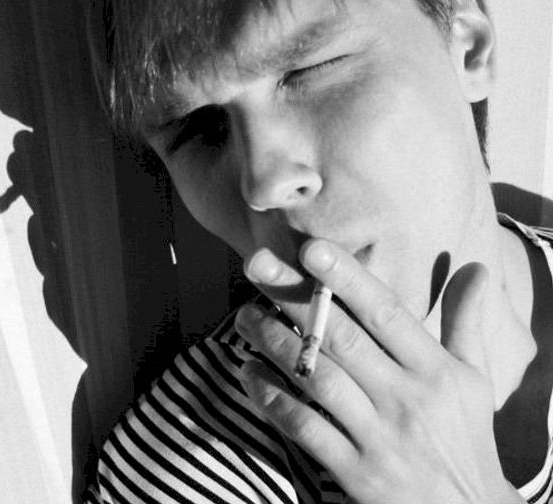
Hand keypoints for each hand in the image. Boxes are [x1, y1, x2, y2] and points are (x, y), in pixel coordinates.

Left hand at [234, 240, 524, 503]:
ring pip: (317, 379)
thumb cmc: (465, 435)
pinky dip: (273, 399)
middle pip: (341, 337)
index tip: (312, 249)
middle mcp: (407, 399)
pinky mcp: (356, 474)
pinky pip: (305, 429)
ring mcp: (379, 439)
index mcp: (435, 370)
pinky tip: (249, 372)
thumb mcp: (475, 379)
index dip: (348, 279)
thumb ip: (466, 322)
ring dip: (275, 342)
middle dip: (295, 297)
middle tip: (255, 264)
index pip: (386, 313)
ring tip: (245, 314)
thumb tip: (478, 268)